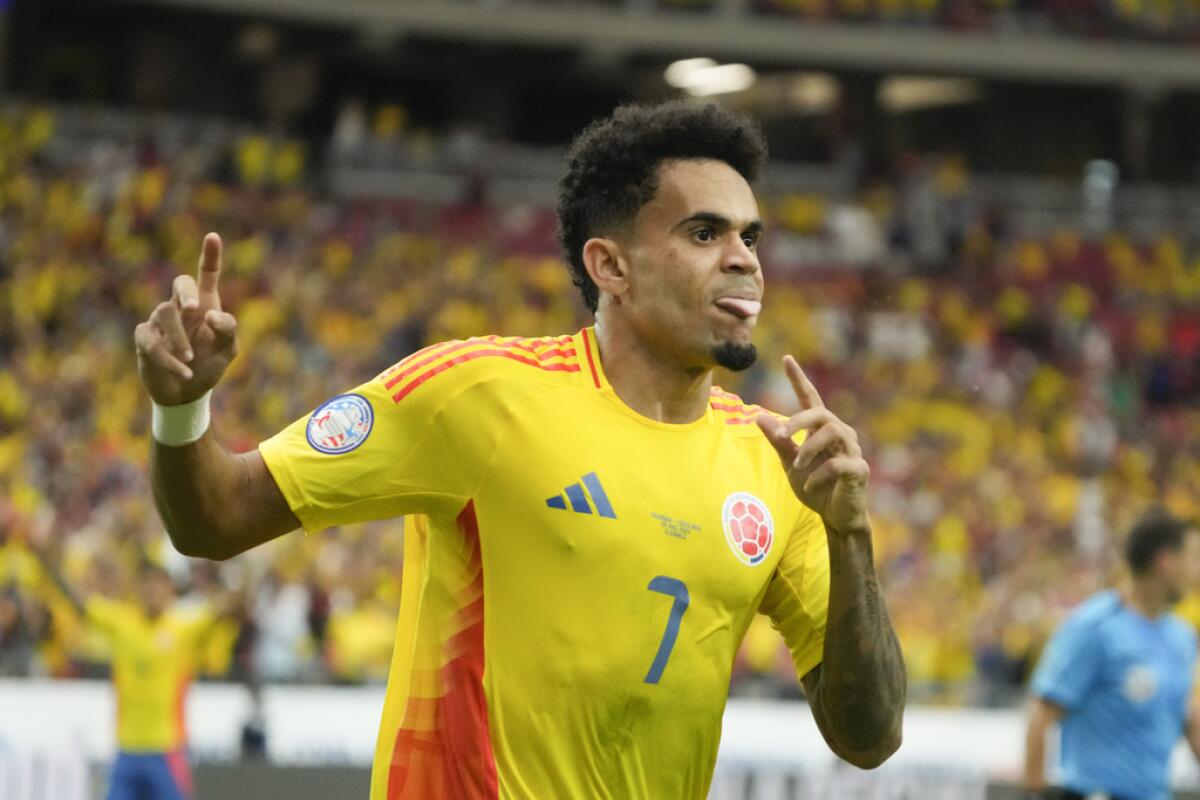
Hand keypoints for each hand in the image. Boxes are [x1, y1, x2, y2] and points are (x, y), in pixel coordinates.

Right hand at [135, 233, 238, 405]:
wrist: (188, 393)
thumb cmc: (209, 365)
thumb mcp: (228, 350)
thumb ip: (227, 330)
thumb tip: (210, 314)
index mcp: (205, 305)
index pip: (207, 275)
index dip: (210, 256)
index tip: (213, 236)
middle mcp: (181, 308)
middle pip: (180, 283)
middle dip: (187, 290)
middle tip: (195, 308)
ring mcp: (160, 321)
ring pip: (165, 313)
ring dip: (180, 339)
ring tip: (191, 360)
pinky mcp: (144, 339)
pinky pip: (152, 341)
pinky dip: (170, 359)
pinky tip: (185, 372)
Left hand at [756, 355, 869, 534]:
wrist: (835, 517)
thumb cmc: (815, 487)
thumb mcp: (790, 463)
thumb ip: (778, 440)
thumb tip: (758, 416)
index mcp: (822, 429)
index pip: (810, 399)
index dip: (799, 379)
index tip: (786, 358)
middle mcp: (840, 433)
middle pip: (820, 413)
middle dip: (798, 421)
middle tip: (781, 434)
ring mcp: (852, 450)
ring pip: (831, 432)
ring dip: (809, 448)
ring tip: (798, 466)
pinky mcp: (859, 470)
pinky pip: (838, 464)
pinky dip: (819, 474)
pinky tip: (810, 486)